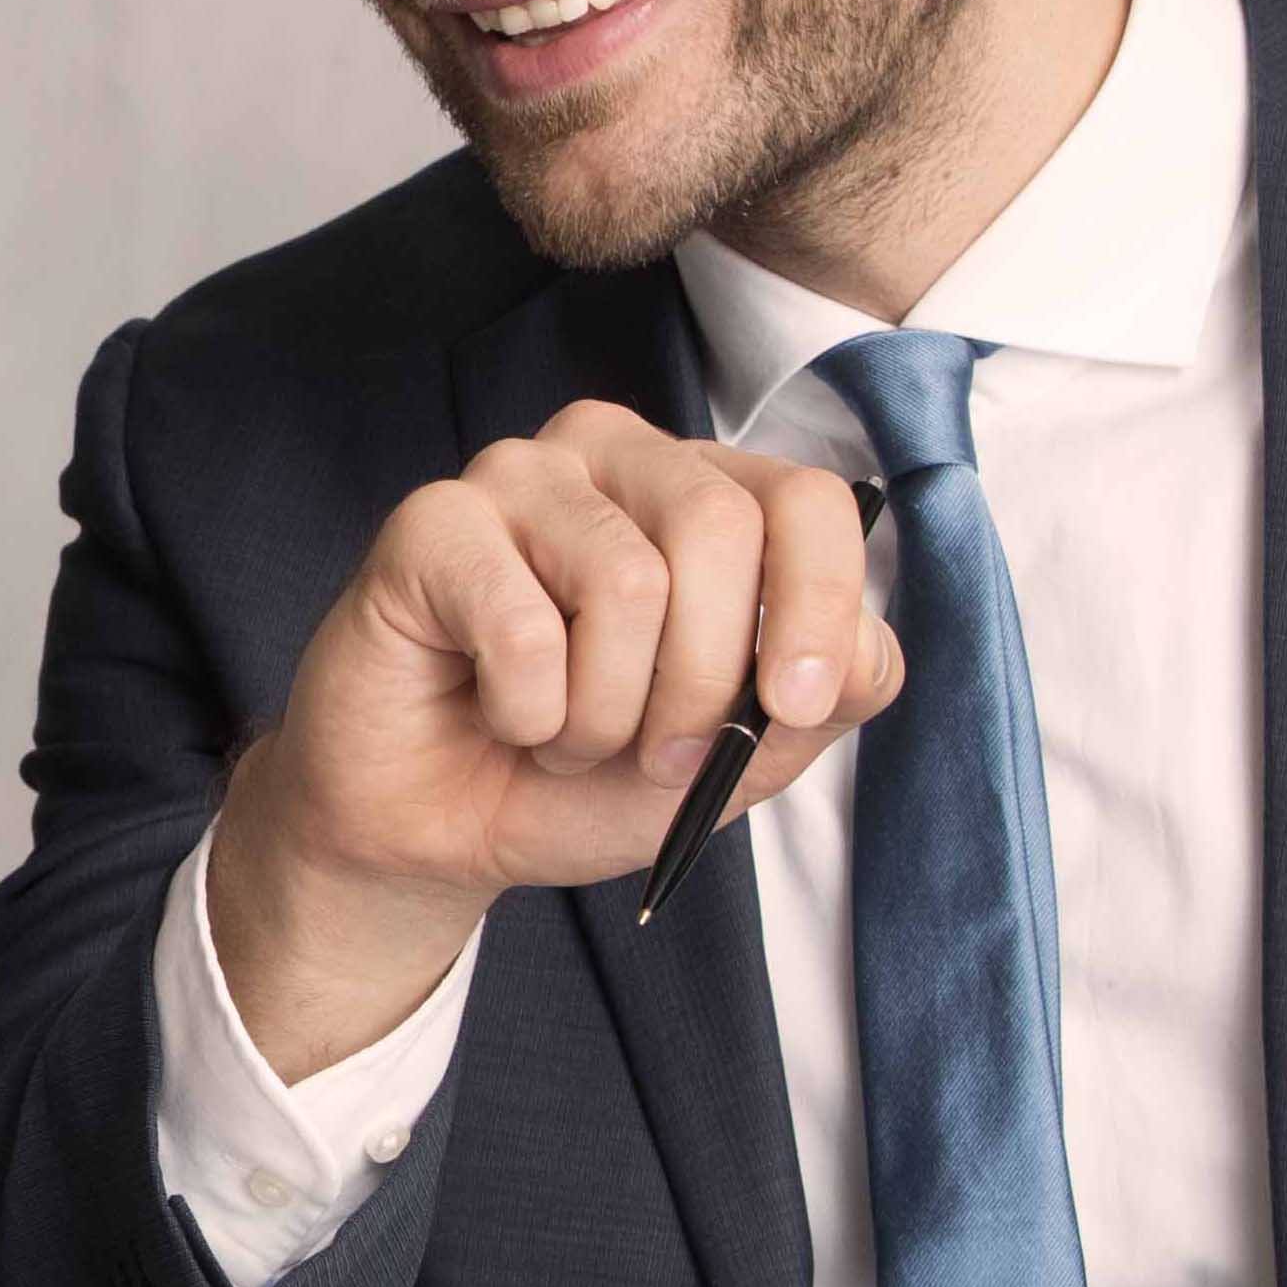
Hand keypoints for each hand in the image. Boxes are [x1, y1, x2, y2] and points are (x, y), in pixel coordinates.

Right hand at [207, 402, 904, 1076]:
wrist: (440, 829)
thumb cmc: (584, 773)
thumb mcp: (738, 752)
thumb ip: (822, 694)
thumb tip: (855, 650)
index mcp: (703, 493)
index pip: (805, 499)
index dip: (817, 604)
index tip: (789, 706)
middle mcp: (615, 457)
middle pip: (718, 525)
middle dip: (701, 680)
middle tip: (658, 754)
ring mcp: (517, 476)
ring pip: (626, 579)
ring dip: (605, 712)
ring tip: (564, 733)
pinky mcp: (431, 522)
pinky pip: (523, 626)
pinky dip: (528, 711)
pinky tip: (499, 714)